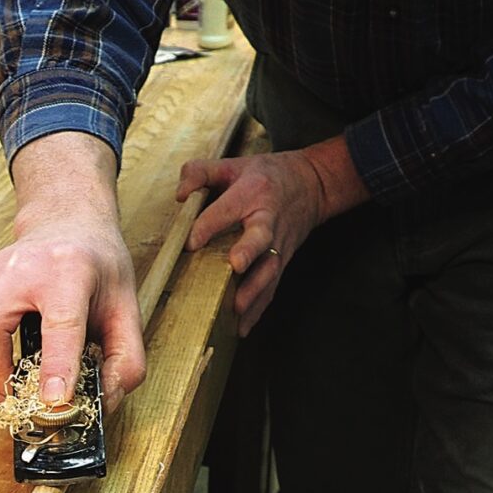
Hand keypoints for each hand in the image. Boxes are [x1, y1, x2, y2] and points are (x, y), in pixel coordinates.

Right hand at [0, 133, 145, 411]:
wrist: (69, 223)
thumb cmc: (98, 268)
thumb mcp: (128, 310)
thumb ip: (125, 362)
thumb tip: (101, 406)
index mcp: (70, 270)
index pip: (60, 323)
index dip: (55, 366)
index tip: (53, 401)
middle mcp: (22, 266)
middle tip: (18, 395)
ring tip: (5, 380)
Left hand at [176, 135, 369, 335]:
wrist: (312, 184)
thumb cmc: (264, 176)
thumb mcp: (233, 164)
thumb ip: (201, 172)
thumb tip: (180, 196)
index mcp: (253, 192)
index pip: (229, 208)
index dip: (210, 224)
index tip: (191, 242)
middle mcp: (268, 220)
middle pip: (261, 237)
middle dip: (249, 251)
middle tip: (235, 266)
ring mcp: (278, 245)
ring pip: (270, 270)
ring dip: (254, 291)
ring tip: (236, 310)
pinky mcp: (282, 263)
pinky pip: (272, 288)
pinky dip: (259, 310)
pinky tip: (242, 328)